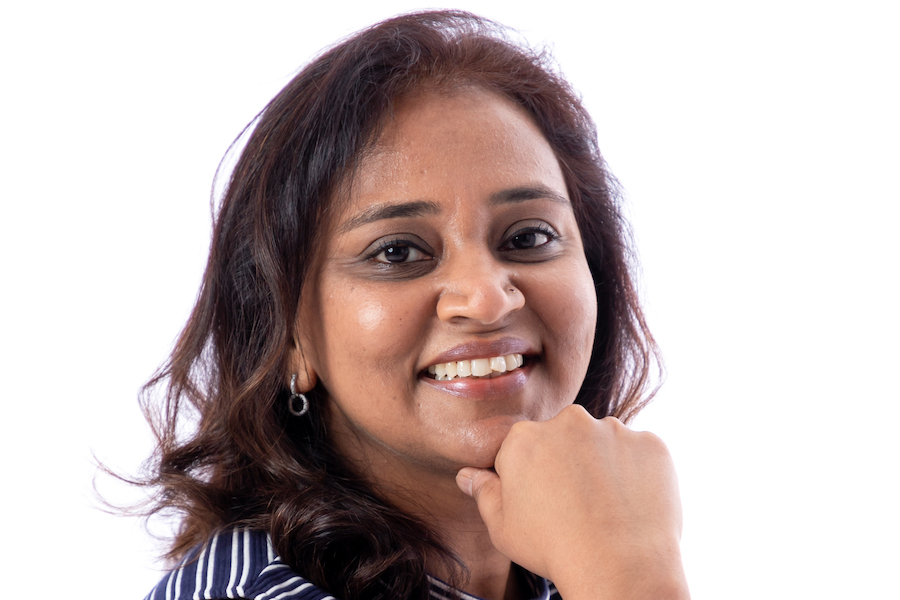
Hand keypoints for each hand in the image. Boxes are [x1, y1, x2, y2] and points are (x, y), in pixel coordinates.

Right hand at [456, 404, 688, 599]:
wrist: (619, 567)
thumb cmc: (553, 548)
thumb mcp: (502, 527)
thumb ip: (484, 493)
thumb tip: (467, 475)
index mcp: (524, 438)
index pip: (524, 449)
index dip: (532, 478)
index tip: (542, 502)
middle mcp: (569, 421)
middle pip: (565, 438)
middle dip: (567, 462)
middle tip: (574, 505)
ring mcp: (613, 430)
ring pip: (603, 443)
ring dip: (603, 465)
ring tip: (606, 508)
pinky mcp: (650, 444)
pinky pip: (640, 454)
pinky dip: (637, 473)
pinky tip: (630, 504)